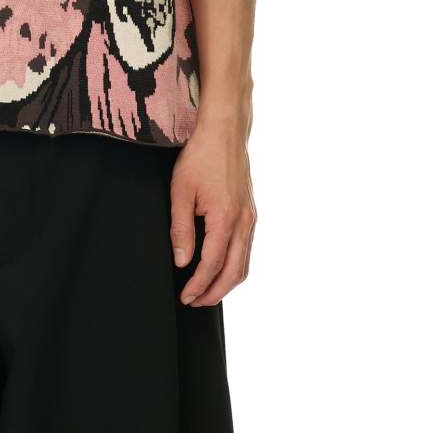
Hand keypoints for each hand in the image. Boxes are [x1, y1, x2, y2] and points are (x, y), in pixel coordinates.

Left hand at [169, 123, 256, 306]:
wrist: (224, 130)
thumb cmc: (200, 155)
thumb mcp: (180, 190)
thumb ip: (181, 229)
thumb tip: (182, 262)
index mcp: (225, 219)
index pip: (211, 266)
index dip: (197, 286)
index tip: (185, 297)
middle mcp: (244, 222)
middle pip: (233, 273)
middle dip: (214, 293)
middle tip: (194, 302)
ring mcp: (251, 217)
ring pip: (244, 264)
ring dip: (226, 283)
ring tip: (206, 291)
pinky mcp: (251, 212)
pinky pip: (246, 249)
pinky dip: (234, 266)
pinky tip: (220, 266)